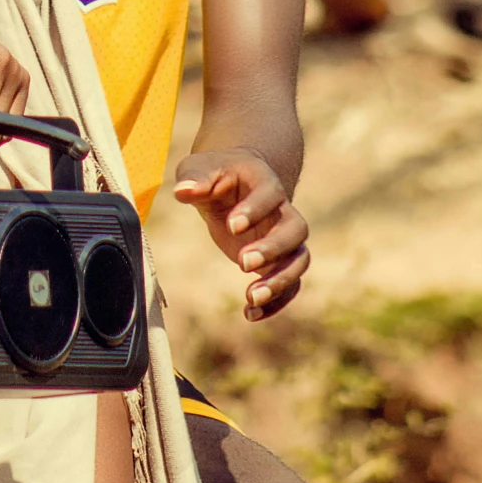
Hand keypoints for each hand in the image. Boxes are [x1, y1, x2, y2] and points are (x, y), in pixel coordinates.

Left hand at [173, 150, 309, 320]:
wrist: (233, 184)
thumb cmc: (215, 173)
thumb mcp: (200, 168)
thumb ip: (194, 179)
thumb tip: (182, 192)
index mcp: (265, 182)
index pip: (270, 195)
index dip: (255, 210)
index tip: (232, 226)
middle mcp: (282, 210)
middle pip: (296, 230)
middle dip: (273, 248)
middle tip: (243, 263)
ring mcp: (284, 238)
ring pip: (299, 260)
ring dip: (280, 281)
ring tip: (251, 298)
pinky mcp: (279, 261)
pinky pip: (289, 284)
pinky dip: (275, 302)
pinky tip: (250, 314)